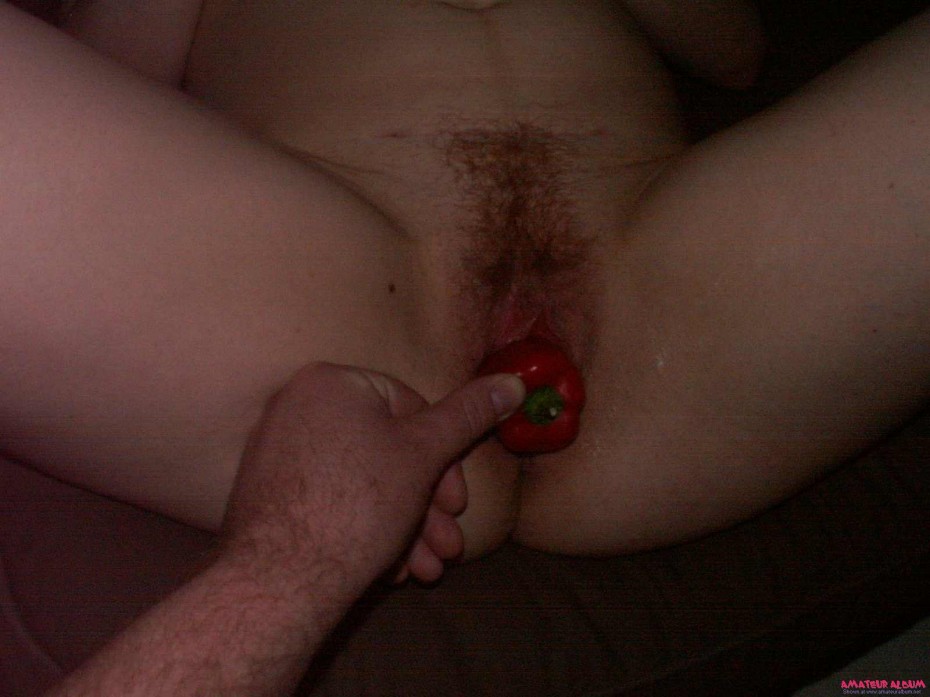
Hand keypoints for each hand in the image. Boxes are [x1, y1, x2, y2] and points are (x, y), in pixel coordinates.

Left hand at [222, 363, 524, 591]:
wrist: (279, 579)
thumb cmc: (358, 505)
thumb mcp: (425, 454)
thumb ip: (468, 416)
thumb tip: (512, 381)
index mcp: (332, 381)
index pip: (409, 407)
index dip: (443, 459)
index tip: (457, 503)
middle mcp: (298, 405)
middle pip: (387, 450)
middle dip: (426, 504)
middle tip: (448, 545)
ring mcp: (279, 450)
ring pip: (364, 482)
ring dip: (406, 526)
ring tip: (426, 569)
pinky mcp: (271, 492)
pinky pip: (332, 499)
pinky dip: (366, 528)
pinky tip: (390, 569)